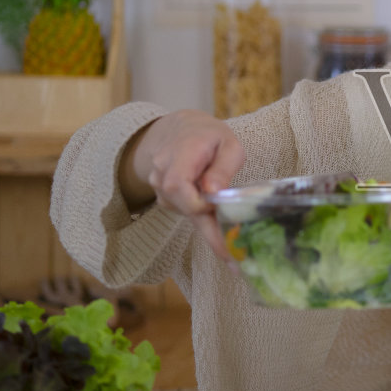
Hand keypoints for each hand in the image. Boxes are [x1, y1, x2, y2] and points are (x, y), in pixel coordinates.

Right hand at [120, 110, 245, 262]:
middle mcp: (162, 171)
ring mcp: (158, 184)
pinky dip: (201, 216)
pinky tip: (216, 213)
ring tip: (230, 235)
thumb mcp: (229, 144)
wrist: (182, 130)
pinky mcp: (164, 196)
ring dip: (207, 223)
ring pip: (184, 211)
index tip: (222, 216)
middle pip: (182, 205)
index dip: (198, 204)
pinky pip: (184, 211)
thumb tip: (213, 192)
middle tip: (232, 261)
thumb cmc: (211, 137)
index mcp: (181, 153)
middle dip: (209, 231)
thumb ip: (223, 167)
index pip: (177, 185)